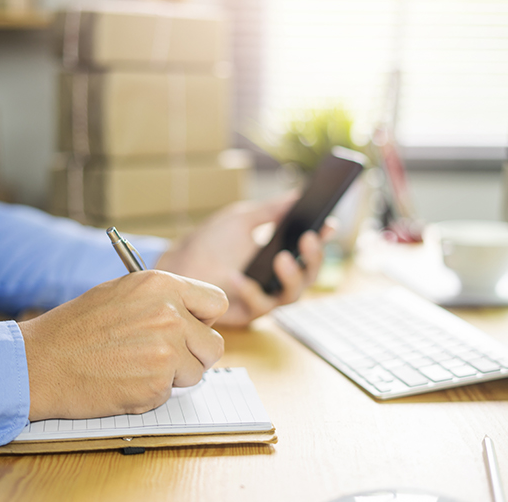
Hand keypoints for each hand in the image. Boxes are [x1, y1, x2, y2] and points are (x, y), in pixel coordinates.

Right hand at [18, 270, 226, 420]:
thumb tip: (193, 314)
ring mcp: (167, 350)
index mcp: (162, 285)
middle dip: (194, 353)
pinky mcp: (157, 383)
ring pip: (197, 371)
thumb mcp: (121, 292)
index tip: (191, 328)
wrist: (39, 363)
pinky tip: (124, 381)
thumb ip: (162, 299)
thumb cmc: (75, 328)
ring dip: (174, 376)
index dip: (204, 319)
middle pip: (214, 343)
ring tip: (136, 367)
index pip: (216, 302)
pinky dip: (152, 393)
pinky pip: (172, 392)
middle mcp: (171, 314)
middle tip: (164, 356)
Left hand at [156, 195, 331, 326]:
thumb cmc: (209, 242)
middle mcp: (277, 278)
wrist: (179, 265)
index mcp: (280, 253)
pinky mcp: (248, 314)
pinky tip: (239, 277)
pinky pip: (260, 307)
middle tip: (307, 238)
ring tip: (281, 258)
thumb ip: (271, 209)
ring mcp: (265, 297)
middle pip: (310, 274)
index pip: (309, 248)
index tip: (328, 224)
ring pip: (293, 295)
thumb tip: (298, 194)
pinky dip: (251, 291)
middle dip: (314, 257)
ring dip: (291, 276)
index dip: (322, 237)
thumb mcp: (242, 219)